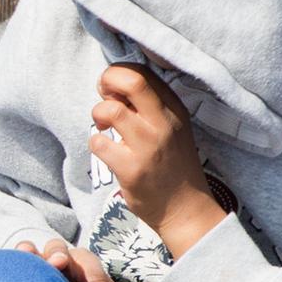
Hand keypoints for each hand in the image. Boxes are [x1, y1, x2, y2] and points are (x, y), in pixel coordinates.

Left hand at [87, 64, 226, 257]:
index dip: (119, 73)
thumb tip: (111, 85)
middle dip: (108, 80)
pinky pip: (99, 143)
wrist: (186, 208)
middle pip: (133, 82)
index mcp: (174, 109)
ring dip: (98, 114)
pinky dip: (96, 143)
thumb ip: (147, 106)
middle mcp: (164, 124)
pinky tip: (106, 150)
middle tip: (102, 95)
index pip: (143, 73)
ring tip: (103, 126)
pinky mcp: (132, 169)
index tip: (112, 88)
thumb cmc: (172, 165)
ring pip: (111, 111)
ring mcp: (148, 147)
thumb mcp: (170, 128)